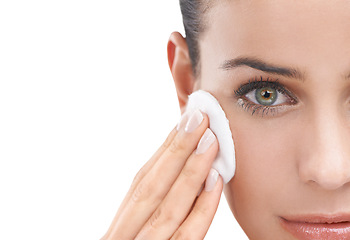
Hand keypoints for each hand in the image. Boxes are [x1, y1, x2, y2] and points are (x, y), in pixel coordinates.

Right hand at [101, 110, 222, 239]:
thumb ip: (151, 213)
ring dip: (191, 171)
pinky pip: (186, 237)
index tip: (186, 121)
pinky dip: (201, 209)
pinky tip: (215, 182)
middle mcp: (125, 235)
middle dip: (177, 150)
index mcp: (120, 228)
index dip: (165, 150)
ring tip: (210, 140)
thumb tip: (179, 170)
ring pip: (167, 208)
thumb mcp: (136, 234)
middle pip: (151, 189)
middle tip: (199, 117)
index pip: (141, 183)